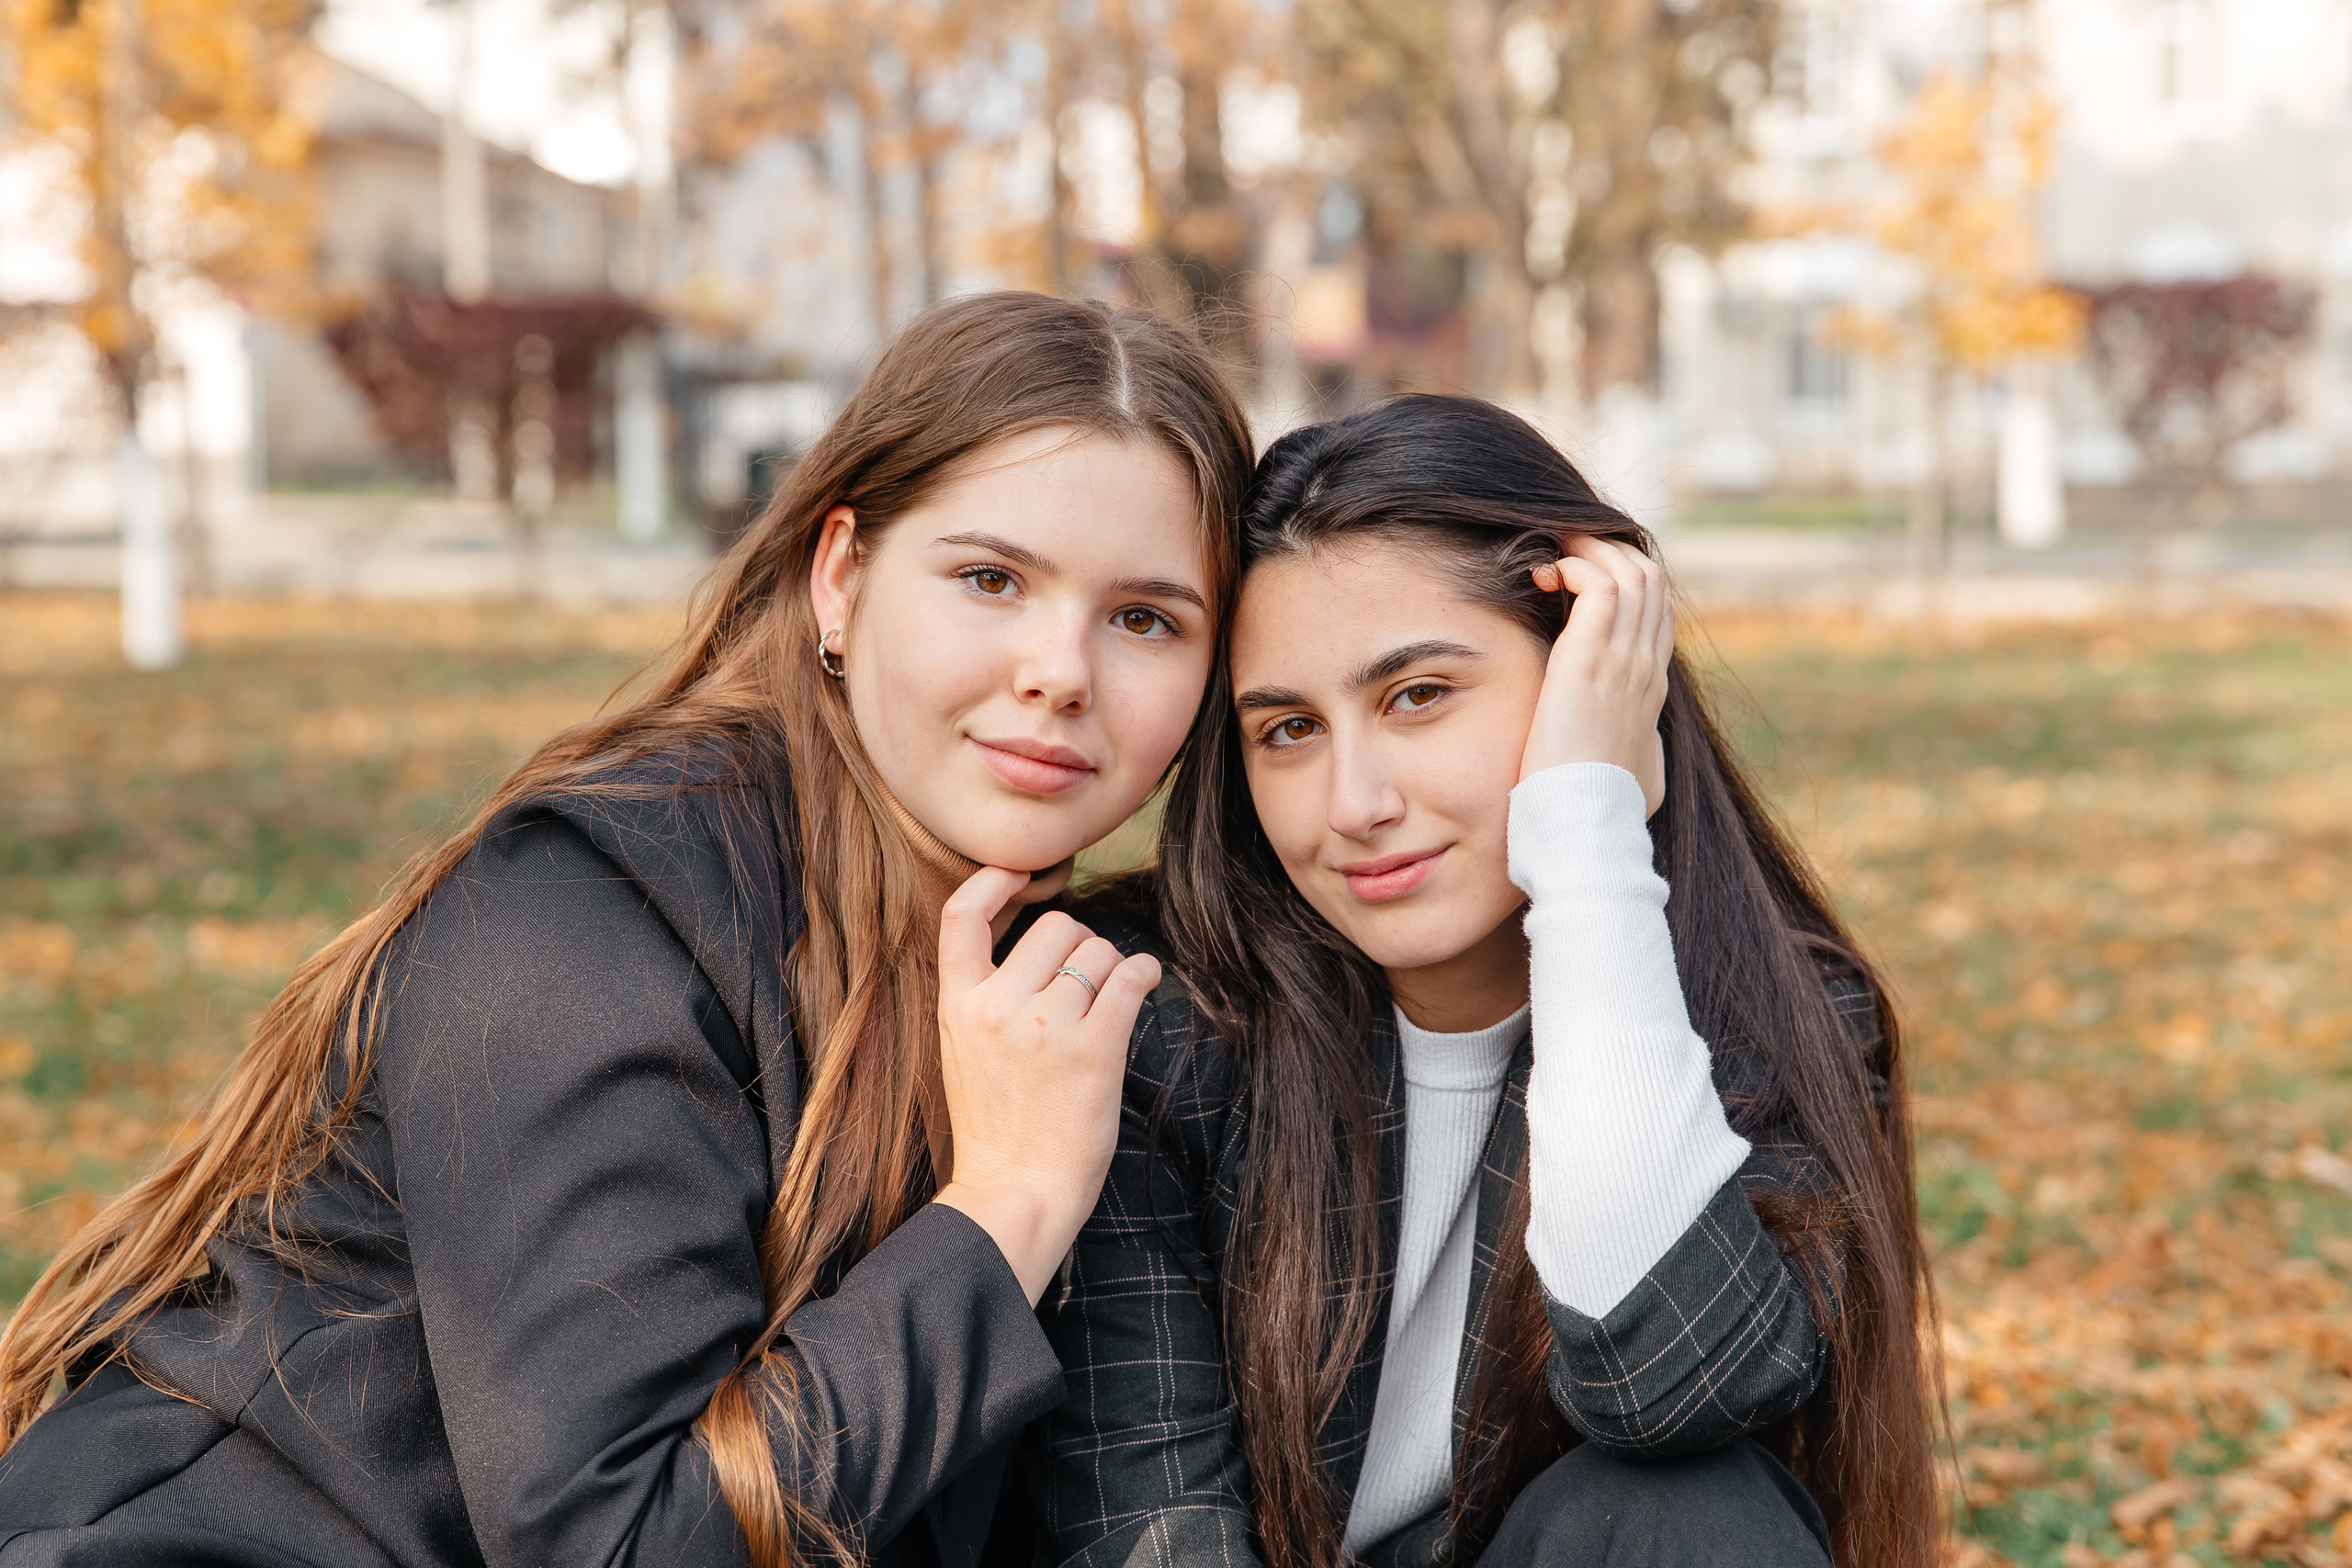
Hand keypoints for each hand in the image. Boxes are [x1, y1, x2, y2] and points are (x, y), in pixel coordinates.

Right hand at [931, 867, 1162, 1302]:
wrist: (1014, 1192)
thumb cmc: (995, 1127)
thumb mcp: (963, 1051)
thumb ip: (985, 996)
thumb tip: (1040, 941)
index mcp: (958, 1005)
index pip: (961, 915)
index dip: (992, 881)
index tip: (1021, 874)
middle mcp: (999, 1007)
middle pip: (1056, 927)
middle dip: (1079, 945)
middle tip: (1084, 983)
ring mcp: (1047, 1027)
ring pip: (1099, 952)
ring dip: (1112, 969)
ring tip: (1109, 1002)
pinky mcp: (1095, 1048)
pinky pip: (1132, 977)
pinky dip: (1145, 974)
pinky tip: (1145, 983)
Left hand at [1518, 535, 1671, 816]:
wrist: (1587, 829)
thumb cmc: (1596, 814)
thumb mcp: (1632, 778)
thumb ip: (1636, 752)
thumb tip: (1641, 754)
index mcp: (1649, 691)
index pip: (1655, 612)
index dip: (1623, 582)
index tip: (1579, 579)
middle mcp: (1645, 668)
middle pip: (1649, 579)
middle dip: (1606, 550)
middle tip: (1562, 552)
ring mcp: (1625, 661)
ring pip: (1632, 570)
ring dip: (1589, 549)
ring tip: (1550, 554)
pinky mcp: (1591, 662)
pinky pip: (1600, 585)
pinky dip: (1575, 566)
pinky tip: (1543, 577)